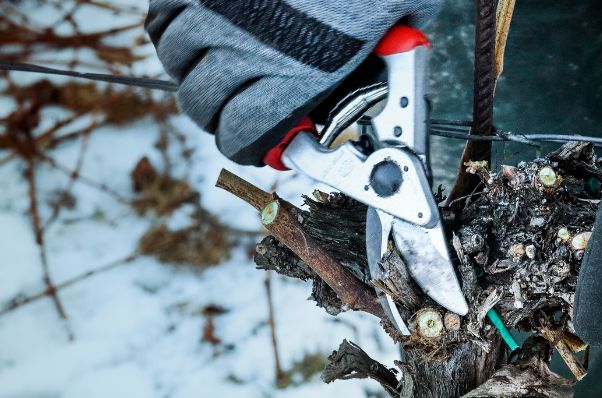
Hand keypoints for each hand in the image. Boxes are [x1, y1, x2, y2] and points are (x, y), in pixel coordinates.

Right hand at [145, 0, 440, 164]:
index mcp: (303, 74)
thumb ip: (389, 54)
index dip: (247, 145)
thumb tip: (389, 70)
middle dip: (218, 113)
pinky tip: (198, 22)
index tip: (258, 142)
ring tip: (218, 59)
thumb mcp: (406, 15)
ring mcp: (217, 9)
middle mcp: (249, 47)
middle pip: (201, 105)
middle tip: (236, 104)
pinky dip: (172, 25)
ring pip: (175, 59)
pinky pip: (161, 16)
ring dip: (194, 67)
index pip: (242, 135)